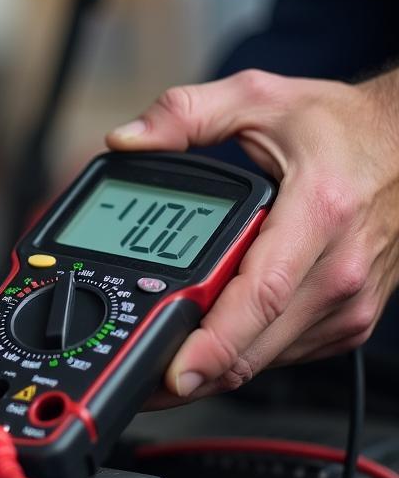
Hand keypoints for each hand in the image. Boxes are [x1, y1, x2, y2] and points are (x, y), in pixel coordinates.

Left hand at [105, 68, 398, 402]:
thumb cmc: (343, 127)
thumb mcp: (259, 98)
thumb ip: (185, 114)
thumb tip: (126, 138)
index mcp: (318, 214)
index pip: (261, 297)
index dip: (213, 344)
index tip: (175, 374)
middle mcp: (339, 269)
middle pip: (255, 346)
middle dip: (191, 371)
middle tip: (139, 378)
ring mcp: (349, 302)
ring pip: (266, 359)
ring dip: (213, 367)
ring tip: (163, 358)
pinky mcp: (351, 321)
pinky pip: (284, 352)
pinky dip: (244, 352)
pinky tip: (214, 338)